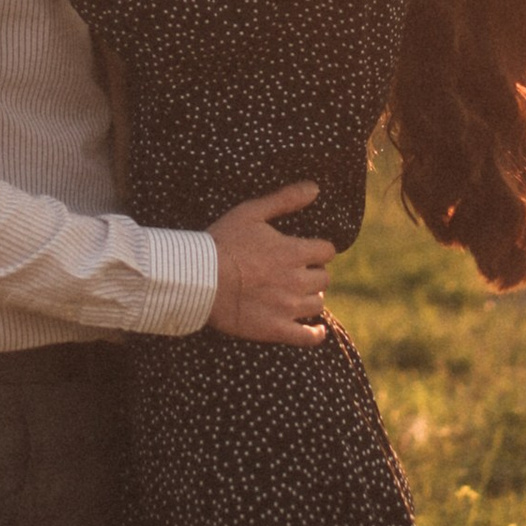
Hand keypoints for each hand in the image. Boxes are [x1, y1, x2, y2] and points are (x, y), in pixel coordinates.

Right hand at [205, 184, 333, 345]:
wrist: (198, 279)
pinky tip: (316, 331)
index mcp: (294, 252)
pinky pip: (307, 337)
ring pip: (317, 304)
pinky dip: (315, 334)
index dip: (318, 250)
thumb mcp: (252, 212)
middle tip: (299, 273)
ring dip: (311, 298)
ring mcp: (287, 307)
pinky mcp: (276, 329)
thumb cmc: (222, 242)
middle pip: (324, 278)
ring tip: (298, 295)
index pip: (326, 251)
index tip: (309, 252)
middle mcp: (296, 280)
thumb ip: (285, 200)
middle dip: (314, 273)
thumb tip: (315, 188)